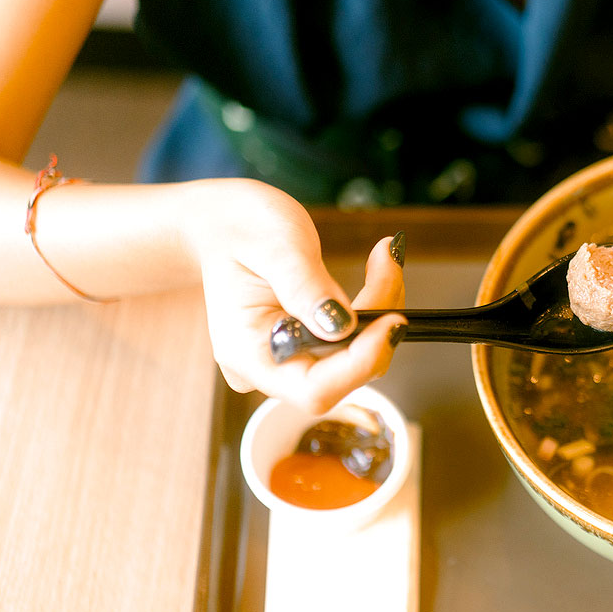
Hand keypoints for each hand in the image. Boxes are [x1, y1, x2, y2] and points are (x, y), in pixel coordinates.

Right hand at [183, 179, 406, 413]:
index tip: (392, 320)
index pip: (314, 388)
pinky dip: (372, 310)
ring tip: (384, 259)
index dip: (360, 362)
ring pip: (356, 359)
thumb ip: (306, 287)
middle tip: (388, 264)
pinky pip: (352, 343)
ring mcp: (288, 361)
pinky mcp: (308, 348)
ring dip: (381, 311)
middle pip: (343, 375)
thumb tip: (343, 327)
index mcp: (247, 353)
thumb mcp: (274, 245)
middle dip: (377, 324)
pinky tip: (377, 272)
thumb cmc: (237, 226)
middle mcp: (268, 369)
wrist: (220, 222)